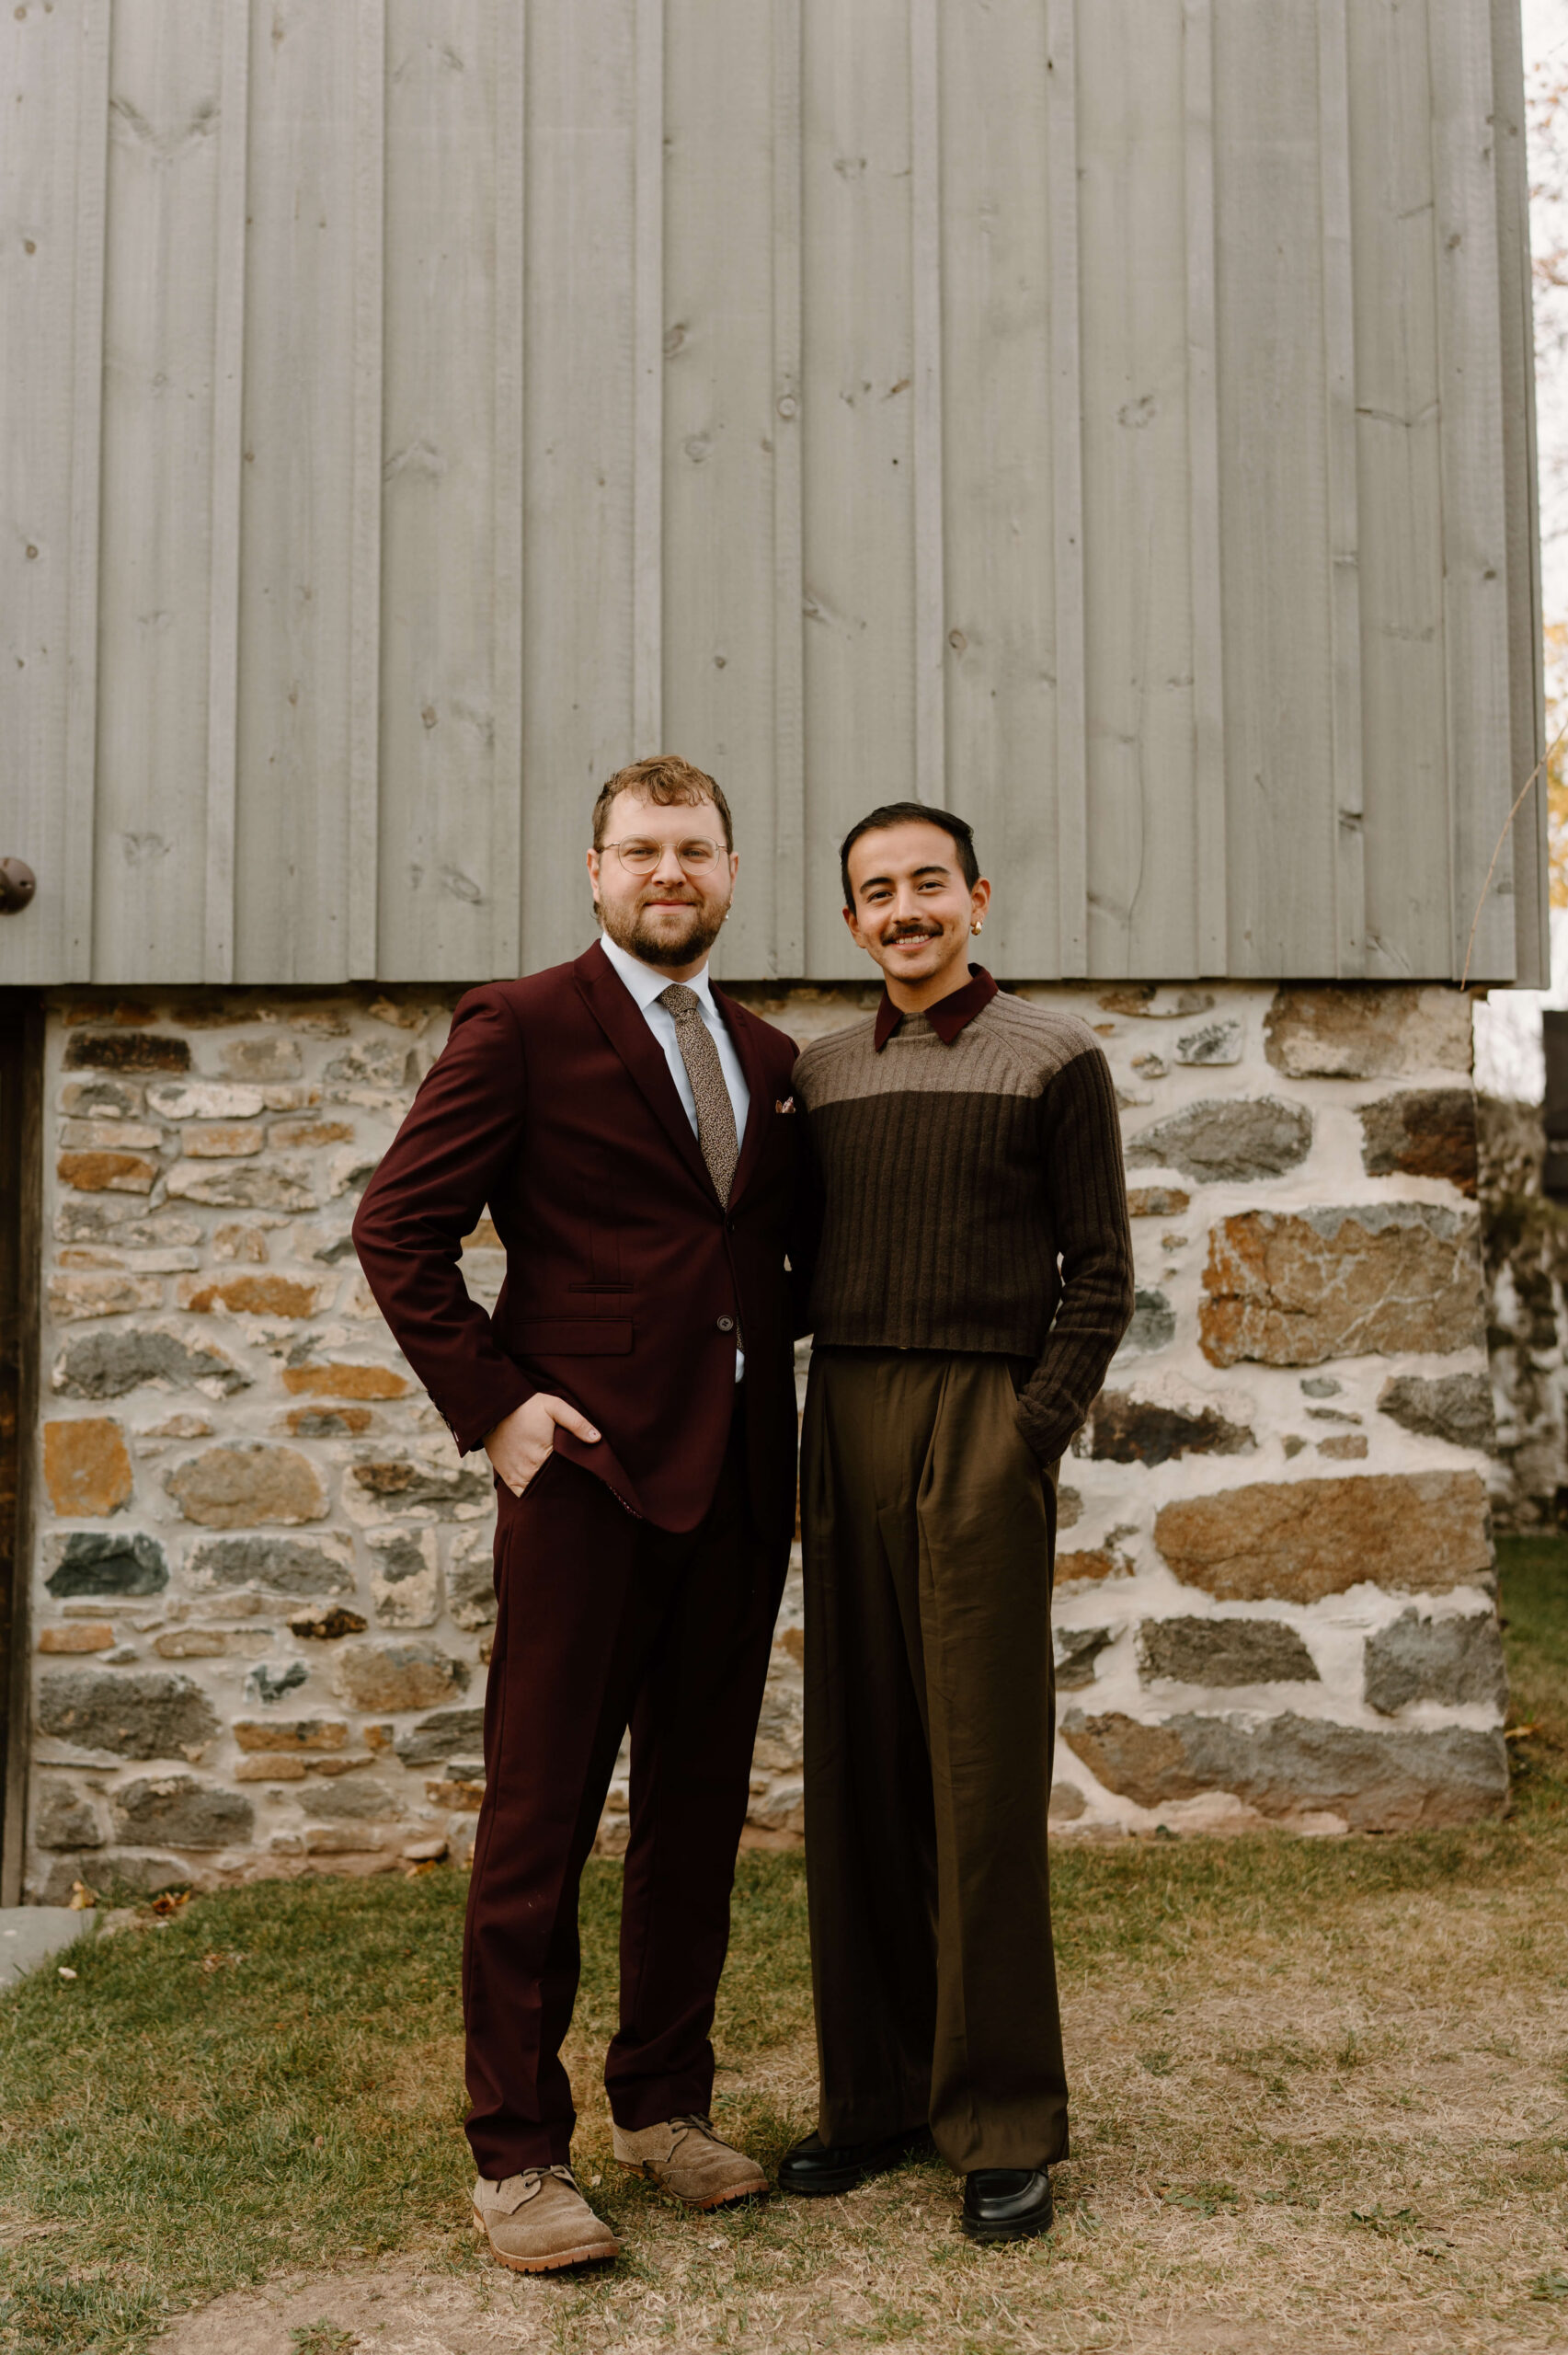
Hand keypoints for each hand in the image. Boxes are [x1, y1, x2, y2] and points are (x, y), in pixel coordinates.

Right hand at [485, 1393, 600, 1496]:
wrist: (494, 1409)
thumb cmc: (527, 1406)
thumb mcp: (554, 1406)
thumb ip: (577, 1423)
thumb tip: (597, 1439)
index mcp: (545, 1455)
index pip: (567, 1474)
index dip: (577, 1476)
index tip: (585, 1474)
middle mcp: (530, 1470)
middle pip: (554, 1485)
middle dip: (564, 1484)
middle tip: (574, 1480)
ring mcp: (517, 1476)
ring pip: (539, 1492)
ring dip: (548, 1489)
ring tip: (559, 1483)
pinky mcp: (507, 1477)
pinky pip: (523, 1493)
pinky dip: (533, 1492)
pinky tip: (542, 1486)